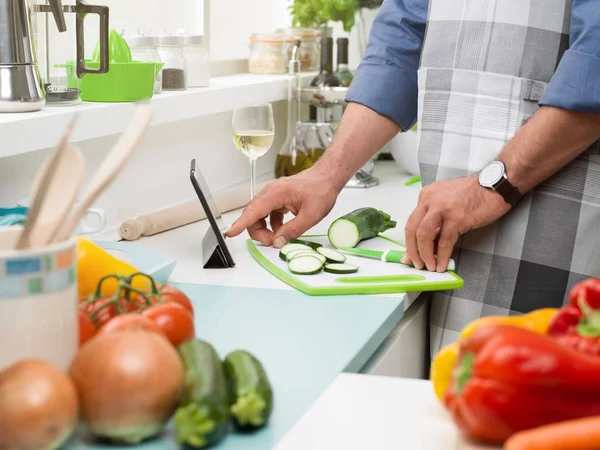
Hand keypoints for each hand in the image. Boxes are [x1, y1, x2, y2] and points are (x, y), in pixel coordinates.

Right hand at [225, 168, 340, 247]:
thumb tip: (278, 242)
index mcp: (276, 193)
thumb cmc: (321, 190)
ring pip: (258, 215)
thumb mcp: (311, 215)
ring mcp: (273, 195)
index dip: (240, 224)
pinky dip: (271, 225)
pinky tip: (282, 230)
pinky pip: (267, 214)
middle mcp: (270, 192)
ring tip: (278, 238)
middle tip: (273, 242)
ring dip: (264, 229)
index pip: (253, 211)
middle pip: (252, 215)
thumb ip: (293, 230)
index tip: (230, 233)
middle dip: (258, 232)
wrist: (327, 177)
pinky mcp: (277, 199)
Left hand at [402, 176, 510, 271]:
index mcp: (426, 196)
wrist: (495, 186)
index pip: (411, 222)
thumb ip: (434, 220)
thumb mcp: (446, 202)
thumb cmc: (473, 194)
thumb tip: (425, 243)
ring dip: (425, 255)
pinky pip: (445, 242)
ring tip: (430, 266)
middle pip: (412, 229)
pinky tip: (442, 264)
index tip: (410, 255)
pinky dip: (442, 256)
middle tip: (417, 263)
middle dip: (413, 251)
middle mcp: (431, 200)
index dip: (409, 242)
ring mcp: (443, 209)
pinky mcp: (457, 218)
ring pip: (424, 236)